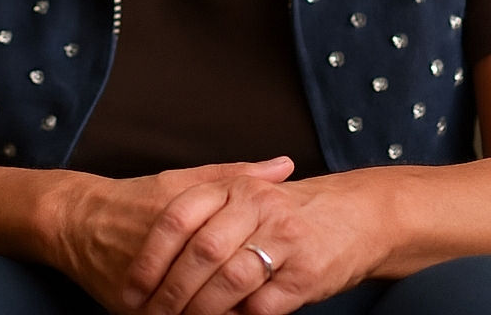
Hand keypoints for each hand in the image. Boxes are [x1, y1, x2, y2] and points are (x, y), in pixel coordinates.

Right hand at [53, 157, 295, 314]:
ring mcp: (149, 287)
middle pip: (218, 288)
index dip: (260, 265)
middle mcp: (167, 255)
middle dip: (242, 295)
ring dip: (218, 311)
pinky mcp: (133, 310)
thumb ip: (236, 176)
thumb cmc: (138, 198)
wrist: (79, 220)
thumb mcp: (185, 180)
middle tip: (263, 294)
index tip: (281, 266)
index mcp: (185, 219)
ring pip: (196, 311)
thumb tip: (285, 166)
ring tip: (239, 308)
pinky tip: (205, 314)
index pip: (233, 252)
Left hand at [122, 170, 387, 314]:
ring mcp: (283, 239)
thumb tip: (153, 238)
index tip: (132, 287)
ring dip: (200, 313)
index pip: (179, 218)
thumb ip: (207, 206)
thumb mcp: (248, 195)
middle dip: (171, 294)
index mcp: (236, 187)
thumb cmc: (290, 211)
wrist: (359, 214)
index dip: (151, 256)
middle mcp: (257, 206)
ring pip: (228, 282)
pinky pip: (260, 306)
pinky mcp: (305, 273)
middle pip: (201, 253)